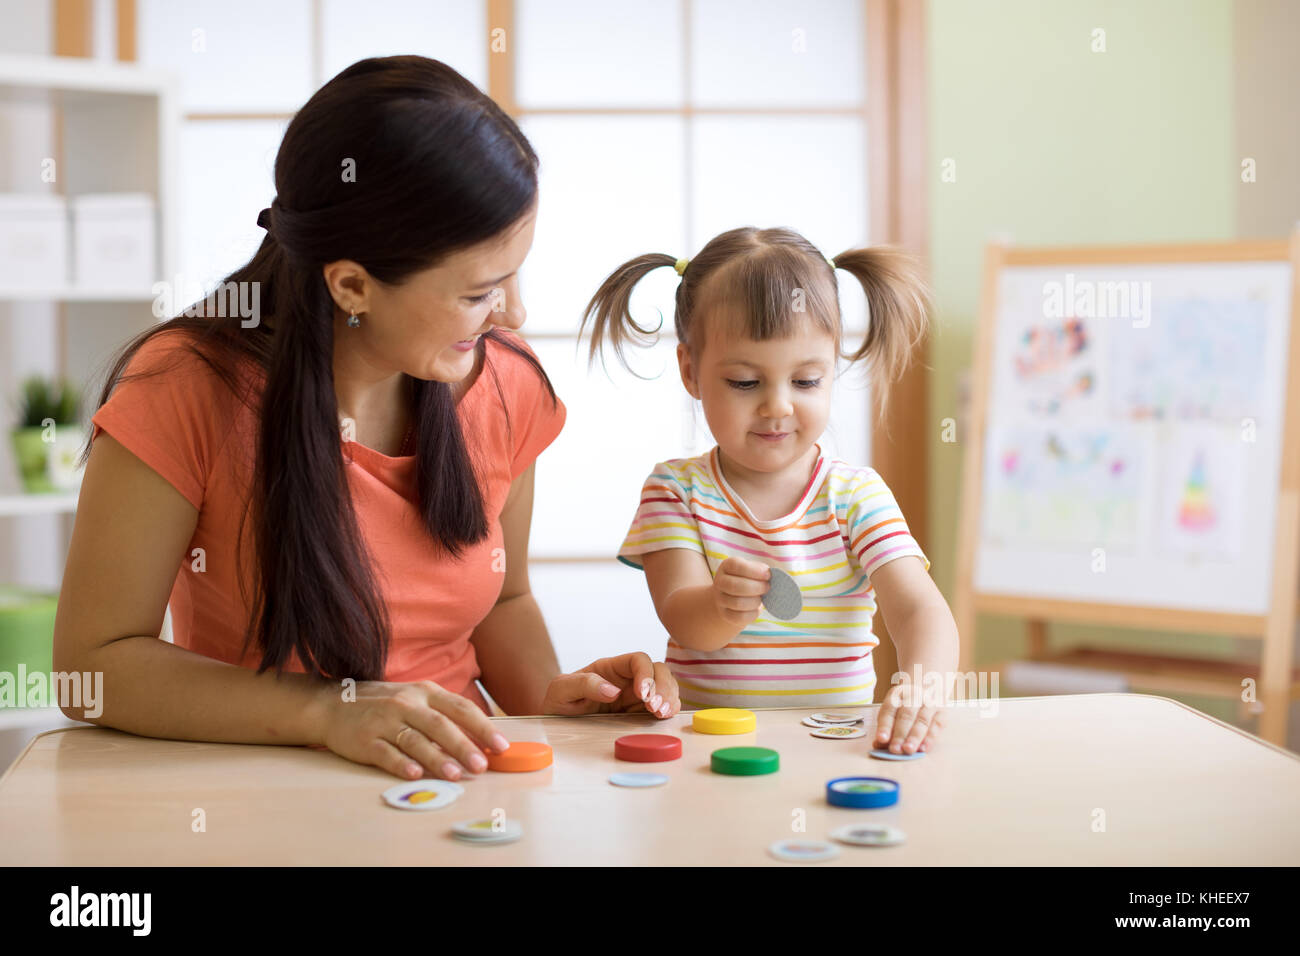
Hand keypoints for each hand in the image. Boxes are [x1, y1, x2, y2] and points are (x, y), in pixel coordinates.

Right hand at [319, 679, 510, 781]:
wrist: (332, 703)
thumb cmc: (383, 703)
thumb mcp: (415, 698)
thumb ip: (443, 715)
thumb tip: (478, 740)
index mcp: (425, 692)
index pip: (460, 708)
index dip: (482, 727)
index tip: (500, 746)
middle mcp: (406, 704)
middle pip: (440, 725)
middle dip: (463, 746)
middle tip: (481, 766)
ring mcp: (385, 721)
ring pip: (416, 740)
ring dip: (437, 759)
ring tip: (455, 775)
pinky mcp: (365, 740)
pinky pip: (387, 753)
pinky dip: (402, 764)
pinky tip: (416, 774)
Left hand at [542, 652, 679, 717]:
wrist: (556, 726)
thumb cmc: (558, 703)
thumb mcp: (561, 690)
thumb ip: (583, 684)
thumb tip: (612, 690)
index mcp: (610, 668)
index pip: (638, 660)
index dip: (645, 673)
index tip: (642, 693)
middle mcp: (627, 679)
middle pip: (658, 671)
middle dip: (662, 687)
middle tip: (656, 708)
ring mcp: (635, 696)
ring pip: (665, 686)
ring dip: (669, 698)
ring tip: (661, 714)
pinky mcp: (640, 713)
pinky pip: (663, 705)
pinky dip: (669, 709)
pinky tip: (663, 717)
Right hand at [711, 556, 770, 628]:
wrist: (733, 598)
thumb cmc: (748, 580)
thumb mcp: (753, 570)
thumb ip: (762, 571)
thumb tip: (772, 576)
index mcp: (727, 566)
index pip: (736, 565)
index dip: (754, 571)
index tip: (768, 575)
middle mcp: (720, 582)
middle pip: (734, 586)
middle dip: (756, 588)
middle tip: (767, 588)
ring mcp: (720, 599)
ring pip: (737, 603)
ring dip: (755, 601)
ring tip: (761, 598)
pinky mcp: (725, 614)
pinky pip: (739, 617)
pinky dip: (752, 614)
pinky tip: (756, 608)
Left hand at [873, 688, 945, 754]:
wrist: (930, 684)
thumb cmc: (907, 702)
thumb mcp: (894, 708)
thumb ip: (886, 726)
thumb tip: (878, 745)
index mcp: (897, 694)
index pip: (889, 710)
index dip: (885, 725)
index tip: (881, 739)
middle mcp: (913, 696)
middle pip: (906, 716)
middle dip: (900, 734)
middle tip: (895, 749)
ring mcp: (930, 702)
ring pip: (922, 721)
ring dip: (915, 737)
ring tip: (908, 750)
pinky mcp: (942, 711)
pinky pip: (937, 725)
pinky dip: (930, 738)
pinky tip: (924, 748)